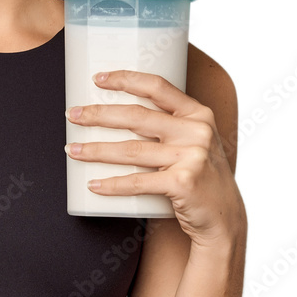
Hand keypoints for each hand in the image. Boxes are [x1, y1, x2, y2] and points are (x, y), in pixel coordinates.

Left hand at [65, 69, 243, 249]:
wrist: (223, 217)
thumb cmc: (199, 176)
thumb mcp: (193, 142)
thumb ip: (168, 126)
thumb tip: (115, 114)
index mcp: (198, 114)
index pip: (157, 86)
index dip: (125, 79)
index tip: (98, 78)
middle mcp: (197, 131)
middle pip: (136, 116)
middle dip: (98, 114)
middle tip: (72, 115)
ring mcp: (191, 157)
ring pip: (131, 150)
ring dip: (96, 150)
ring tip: (72, 150)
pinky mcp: (183, 183)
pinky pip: (138, 182)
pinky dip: (112, 184)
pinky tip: (93, 184)